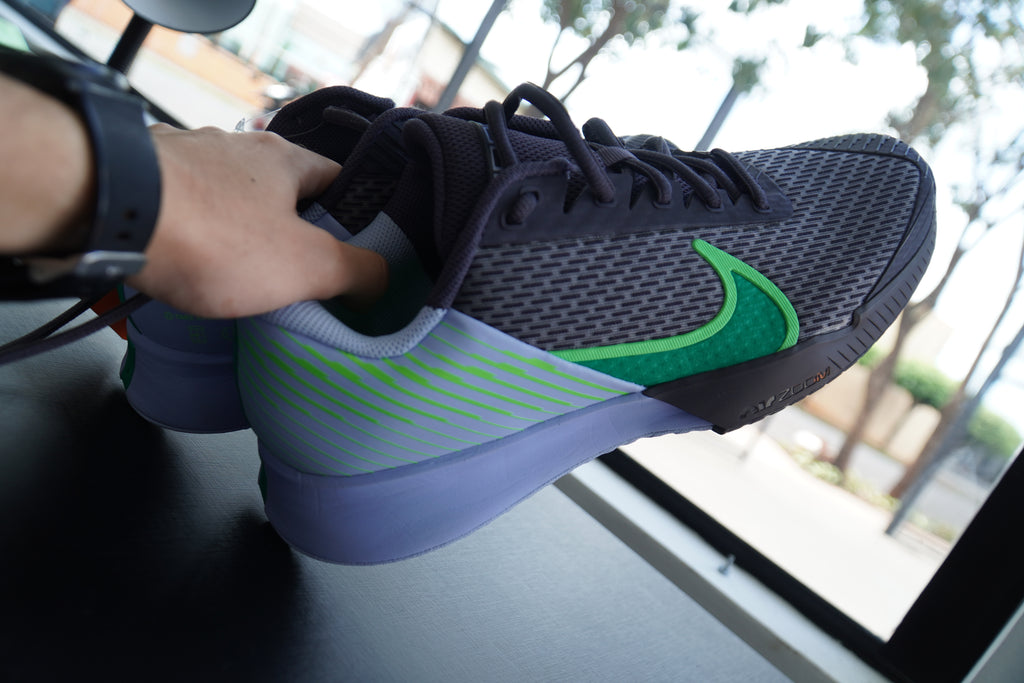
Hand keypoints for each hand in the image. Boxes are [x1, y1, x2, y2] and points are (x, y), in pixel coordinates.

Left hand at [127, 124, 387, 317]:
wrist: (107, 208)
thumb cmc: (214, 235)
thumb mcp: (308, 265)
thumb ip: (357, 271)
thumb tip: (383, 278)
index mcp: (286, 159)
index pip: (339, 180)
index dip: (353, 218)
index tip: (352, 253)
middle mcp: (235, 149)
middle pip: (280, 193)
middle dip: (287, 233)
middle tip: (292, 277)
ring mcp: (184, 158)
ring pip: (226, 201)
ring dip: (233, 234)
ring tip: (232, 278)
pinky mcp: (141, 178)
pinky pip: (179, 210)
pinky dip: (187, 236)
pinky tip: (181, 266)